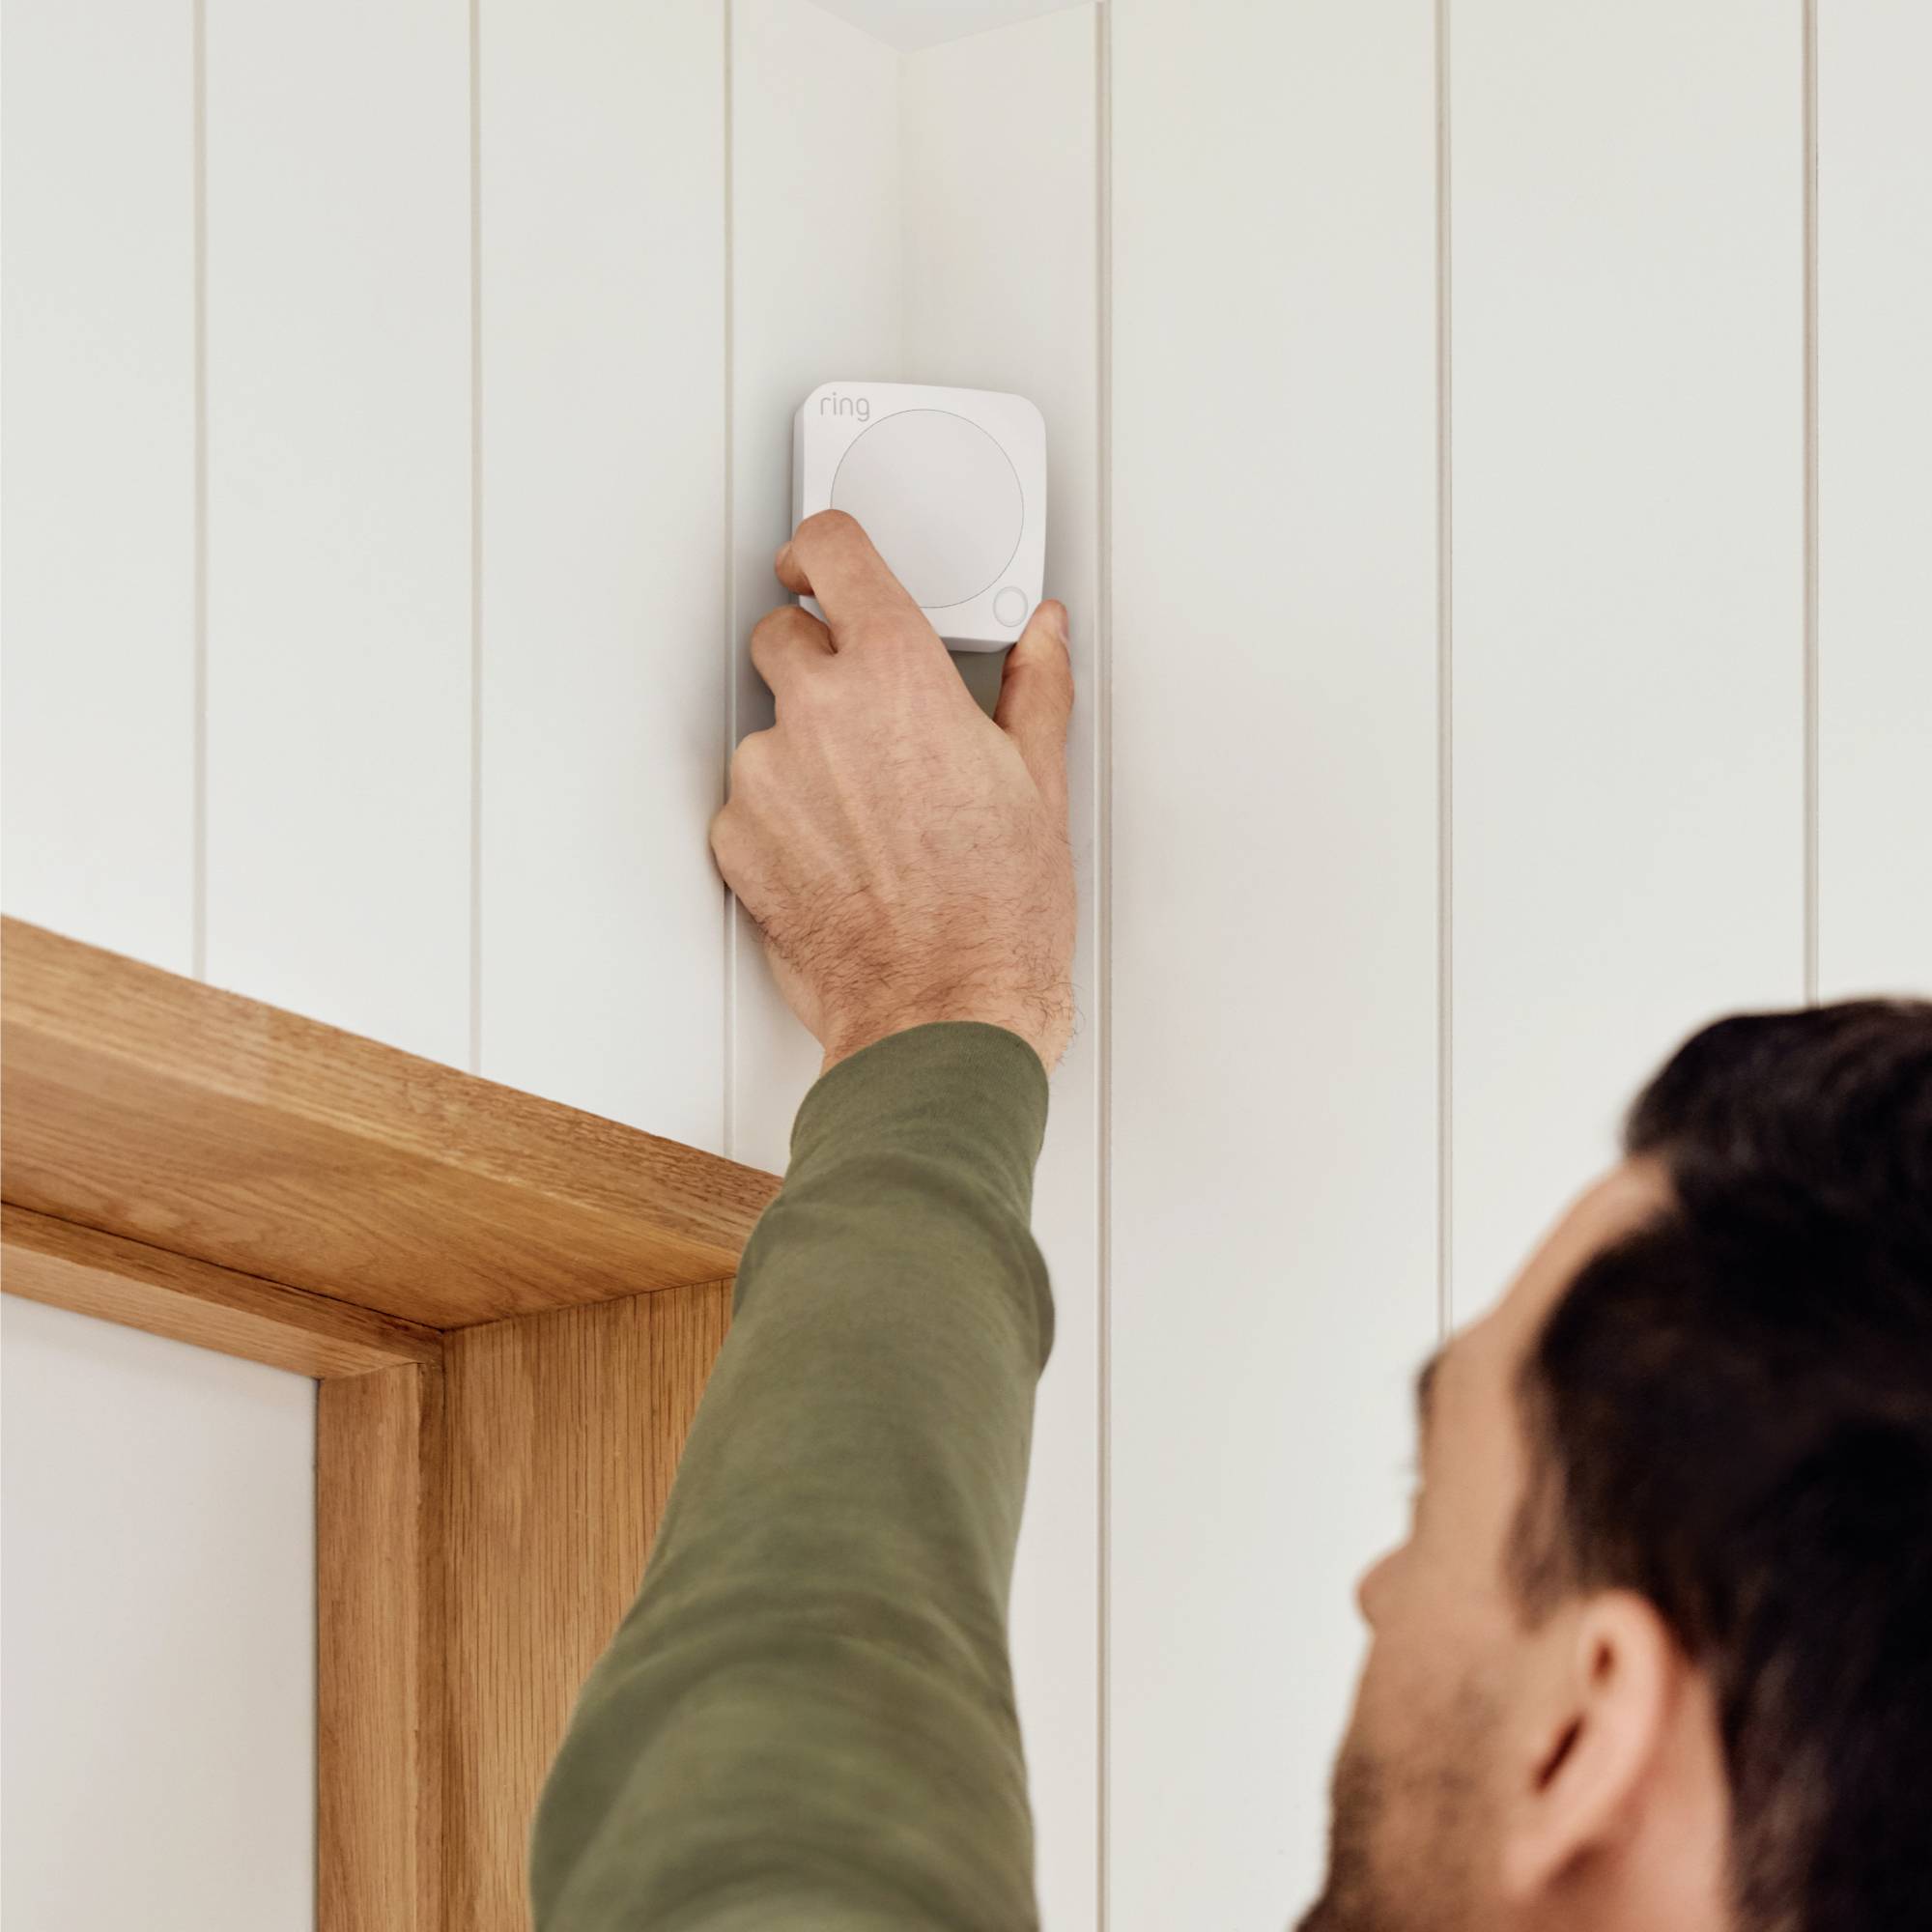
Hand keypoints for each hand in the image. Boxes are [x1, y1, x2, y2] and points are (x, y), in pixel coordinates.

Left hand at [711, 510, 1075, 1074]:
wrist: (940, 1013)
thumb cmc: (995, 914)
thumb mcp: (1040, 784)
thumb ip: (1034, 687)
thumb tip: (1042, 637)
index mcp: (897, 674)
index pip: (832, 550)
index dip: (824, 548)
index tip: (823, 562)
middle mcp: (819, 712)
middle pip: (781, 634)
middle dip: (817, 658)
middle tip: (869, 713)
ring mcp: (767, 777)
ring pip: (766, 728)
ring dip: (803, 752)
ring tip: (869, 816)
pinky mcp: (736, 840)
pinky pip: (748, 801)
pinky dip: (781, 816)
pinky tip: (841, 856)